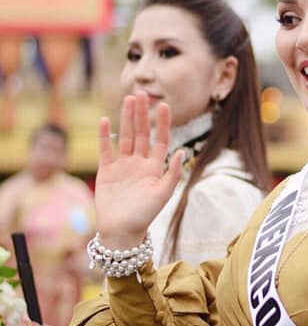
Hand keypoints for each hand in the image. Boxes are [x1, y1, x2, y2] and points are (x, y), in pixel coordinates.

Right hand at [96, 93, 183, 247]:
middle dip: (142, 114)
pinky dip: (105, 135)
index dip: (162, 123)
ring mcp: (122, 165)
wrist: (120, 232)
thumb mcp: (162, 194)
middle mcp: (139, 163)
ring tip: (128, 99)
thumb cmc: (144, 216)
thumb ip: (172, 173)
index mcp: (155, 167)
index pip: (160, 139)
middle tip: (142, 93)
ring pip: (125, 136)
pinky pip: (105, 149)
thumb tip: (183, 152)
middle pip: (141, 133)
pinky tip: (105, 120)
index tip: (164, 105)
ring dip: (126, 118)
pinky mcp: (106, 171)